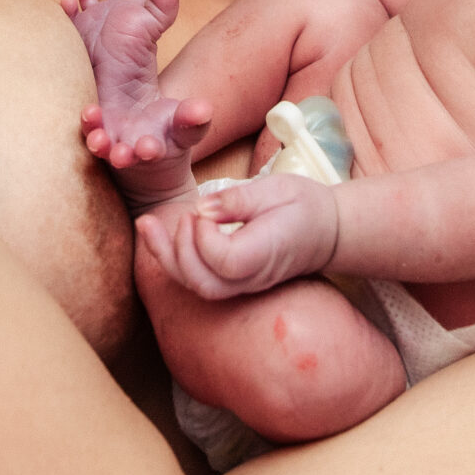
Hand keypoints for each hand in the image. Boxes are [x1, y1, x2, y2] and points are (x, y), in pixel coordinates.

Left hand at [135, 175, 340, 300]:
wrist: (328, 230)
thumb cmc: (304, 204)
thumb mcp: (277, 188)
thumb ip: (238, 200)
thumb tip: (202, 209)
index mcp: (267, 252)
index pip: (224, 261)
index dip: (204, 237)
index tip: (204, 209)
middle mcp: (253, 277)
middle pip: (204, 283)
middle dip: (178, 250)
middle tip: (181, 215)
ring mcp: (243, 284)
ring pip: (197, 286)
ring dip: (166, 257)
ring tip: (147, 224)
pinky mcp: (232, 280)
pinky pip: (198, 280)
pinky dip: (174, 259)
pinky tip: (158, 234)